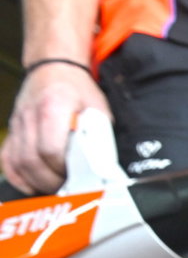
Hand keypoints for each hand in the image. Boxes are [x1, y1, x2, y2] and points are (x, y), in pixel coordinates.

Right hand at [1, 62, 111, 193]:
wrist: (54, 68)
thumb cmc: (78, 90)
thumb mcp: (98, 110)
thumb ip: (101, 138)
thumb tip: (107, 168)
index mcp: (53, 107)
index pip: (50, 148)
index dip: (63, 169)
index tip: (78, 178)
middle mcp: (30, 116)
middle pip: (32, 160)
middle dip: (51, 181)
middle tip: (68, 189)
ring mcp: (18, 124)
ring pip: (18, 162)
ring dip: (37, 182)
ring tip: (56, 189)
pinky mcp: (13, 131)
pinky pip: (7, 158)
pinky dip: (18, 176)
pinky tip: (32, 185)